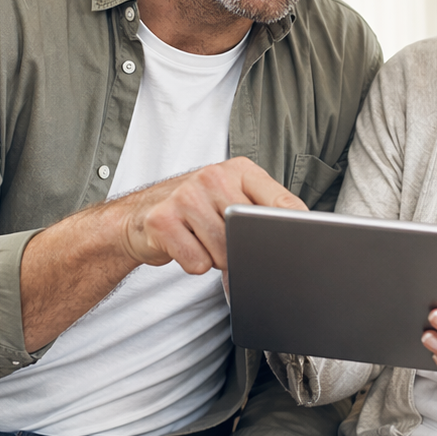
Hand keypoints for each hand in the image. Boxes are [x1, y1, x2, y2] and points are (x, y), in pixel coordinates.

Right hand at [22, 160, 300, 351]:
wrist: (136, 216)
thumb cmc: (193, 211)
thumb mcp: (230, 199)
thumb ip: (260, 212)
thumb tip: (295, 244)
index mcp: (238, 170)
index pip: (282, 202)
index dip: (294, 231)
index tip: (300, 248)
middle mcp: (213, 176)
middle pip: (252, 234)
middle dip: (247, 253)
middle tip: (234, 248)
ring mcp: (185, 196)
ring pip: (225, 252)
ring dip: (218, 260)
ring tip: (204, 243)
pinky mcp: (162, 220)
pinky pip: (197, 263)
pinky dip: (194, 265)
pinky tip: (184, 247)